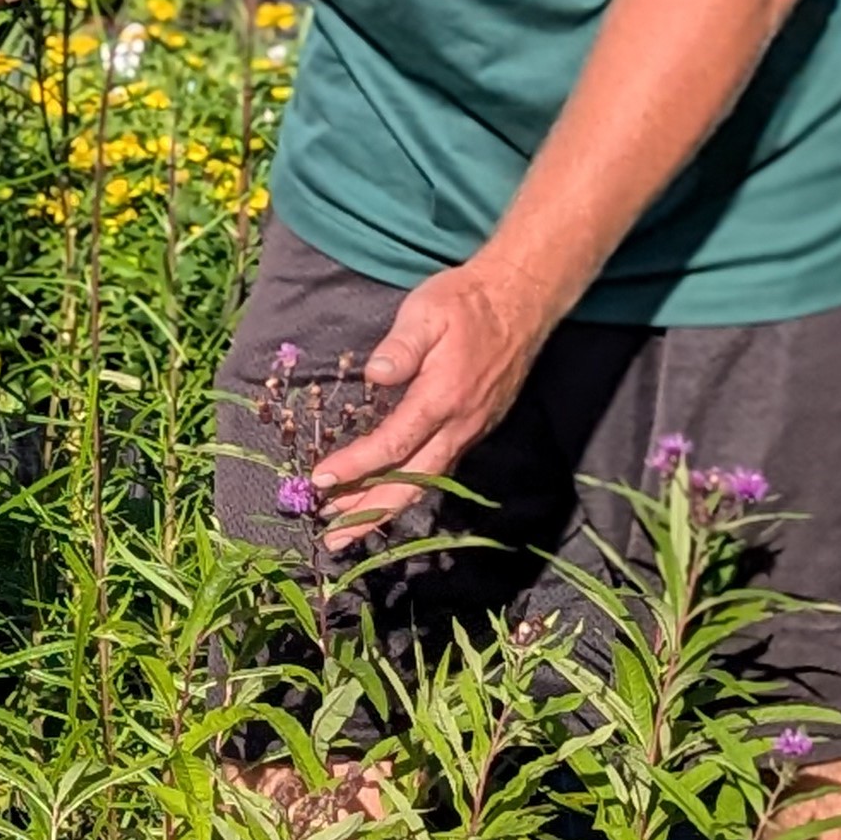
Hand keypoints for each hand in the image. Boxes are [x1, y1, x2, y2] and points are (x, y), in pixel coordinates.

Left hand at [306, 262, 555, 548]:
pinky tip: (386, 496)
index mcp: (442, 398)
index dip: (355, 467)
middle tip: (333, 538)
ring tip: (350, 528)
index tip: (320, 480)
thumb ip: (402, 346)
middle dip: (370, 513)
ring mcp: (470, 429)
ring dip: (387, 507)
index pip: (393, 445)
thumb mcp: (427, 312)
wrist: (520, 301)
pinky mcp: (474, 428)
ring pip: (426, 481)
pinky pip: (439, 469)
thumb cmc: (465, 303)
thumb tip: (376, 375)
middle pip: (412, 482)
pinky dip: (409, 487)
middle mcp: (460, 424)